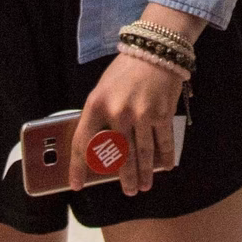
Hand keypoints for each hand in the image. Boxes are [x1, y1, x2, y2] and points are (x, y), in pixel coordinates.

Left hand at [69, 52, 183, 194]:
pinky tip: (165, 167)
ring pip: (142, 154)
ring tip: (143, 187)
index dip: (78, 167)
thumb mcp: (102, 90)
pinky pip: (163, 142)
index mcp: (96, 105)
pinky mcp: (162, 114)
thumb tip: (98, 147)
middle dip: (124, 178)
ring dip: (144, 174)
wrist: (153, 50)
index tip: (77, 184)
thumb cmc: (124, 71)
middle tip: (128, 191)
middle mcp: (117, 113)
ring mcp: (141, 115)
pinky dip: (165, 157)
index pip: (83, 143)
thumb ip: (99, 116)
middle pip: (119, 156)